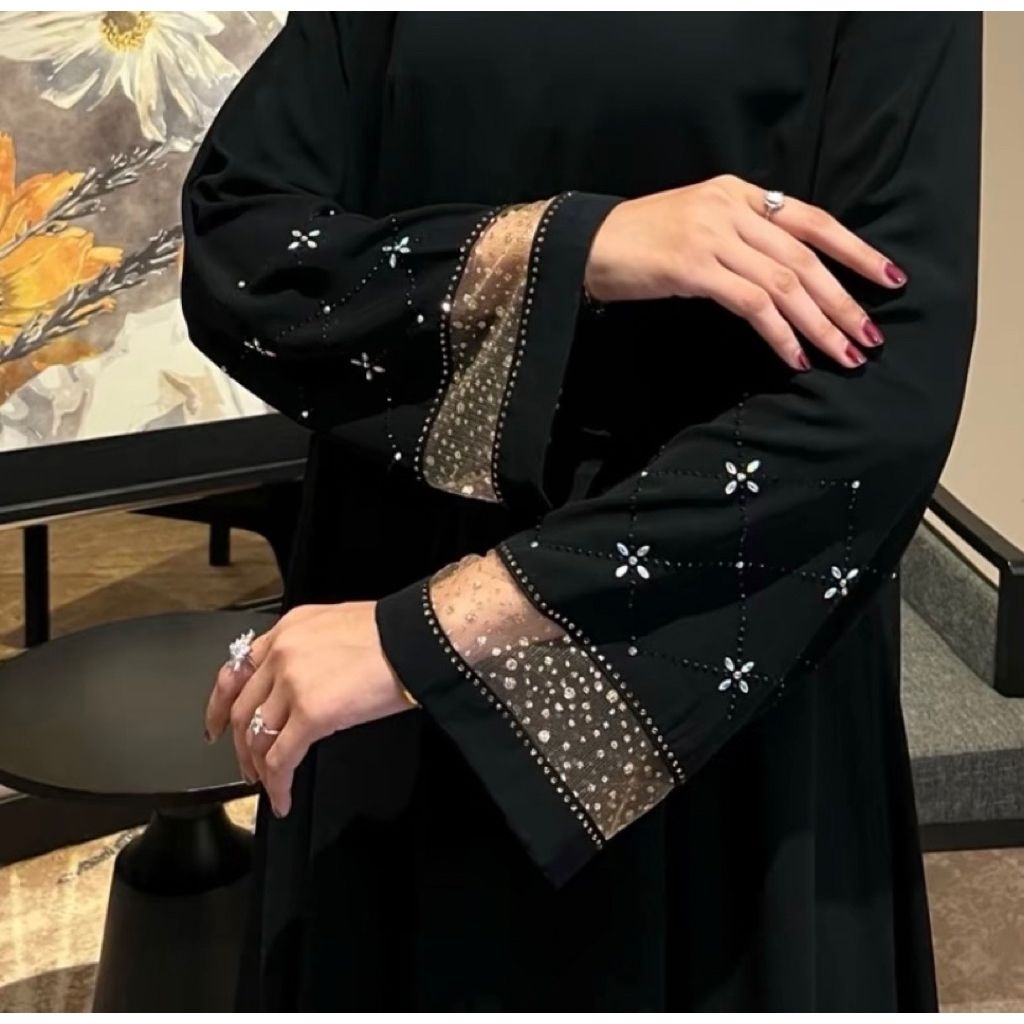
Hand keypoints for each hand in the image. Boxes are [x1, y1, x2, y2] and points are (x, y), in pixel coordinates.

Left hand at [204, 602, 412, 817]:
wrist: (416, 637)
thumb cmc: (391, 634)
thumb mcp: (336, 625)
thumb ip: (309, 648)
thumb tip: (306, 680)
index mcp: (288, 630)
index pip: (237, 669)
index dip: (220, 703)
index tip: (216, 725)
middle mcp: (282, 654)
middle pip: (240, 709)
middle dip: (238, 746)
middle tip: (245, 767)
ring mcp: (293, 683)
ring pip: (257, 738)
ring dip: (258, 769)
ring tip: (267, 785)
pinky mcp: (311, 713)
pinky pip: (281, 759)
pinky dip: (277, 785)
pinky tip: (283, 798)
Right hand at [584, 175, 905, 370]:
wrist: (584, 243)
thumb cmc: (639, 242)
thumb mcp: (698, 225)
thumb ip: (741, 238)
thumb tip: (785, 277)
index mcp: (739, 193)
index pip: (813, 220)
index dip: (856, 250)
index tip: (889, 278)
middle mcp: (732, 207)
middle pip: (806, 257)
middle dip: (844, 301)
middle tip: (870, 336)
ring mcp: (713, 235)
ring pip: (785, 283)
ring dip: (820, 324)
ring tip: (844, 355)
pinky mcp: (693, 267)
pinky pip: (751, 304)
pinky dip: (779, 333)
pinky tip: (795, 357)